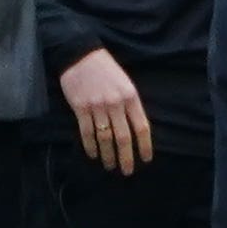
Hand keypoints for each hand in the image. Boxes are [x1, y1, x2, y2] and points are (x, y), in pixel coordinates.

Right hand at [61, 47, 152, 173]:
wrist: (81, 56)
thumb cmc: (106, 70)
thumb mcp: (125, 83)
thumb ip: (130, 105)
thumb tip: (135, 129)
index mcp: (131, 97)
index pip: (141, 127)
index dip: (144, 146)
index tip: (146, 159)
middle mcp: (115, 103)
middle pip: (123, 137)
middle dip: (126, 158)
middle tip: (127, 171)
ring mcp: (97, 106)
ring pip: (105, 138)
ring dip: (108, 155)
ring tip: (110, 166)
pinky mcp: (80, 108)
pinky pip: (86, 132)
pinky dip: (90, 146)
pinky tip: (93, 155)